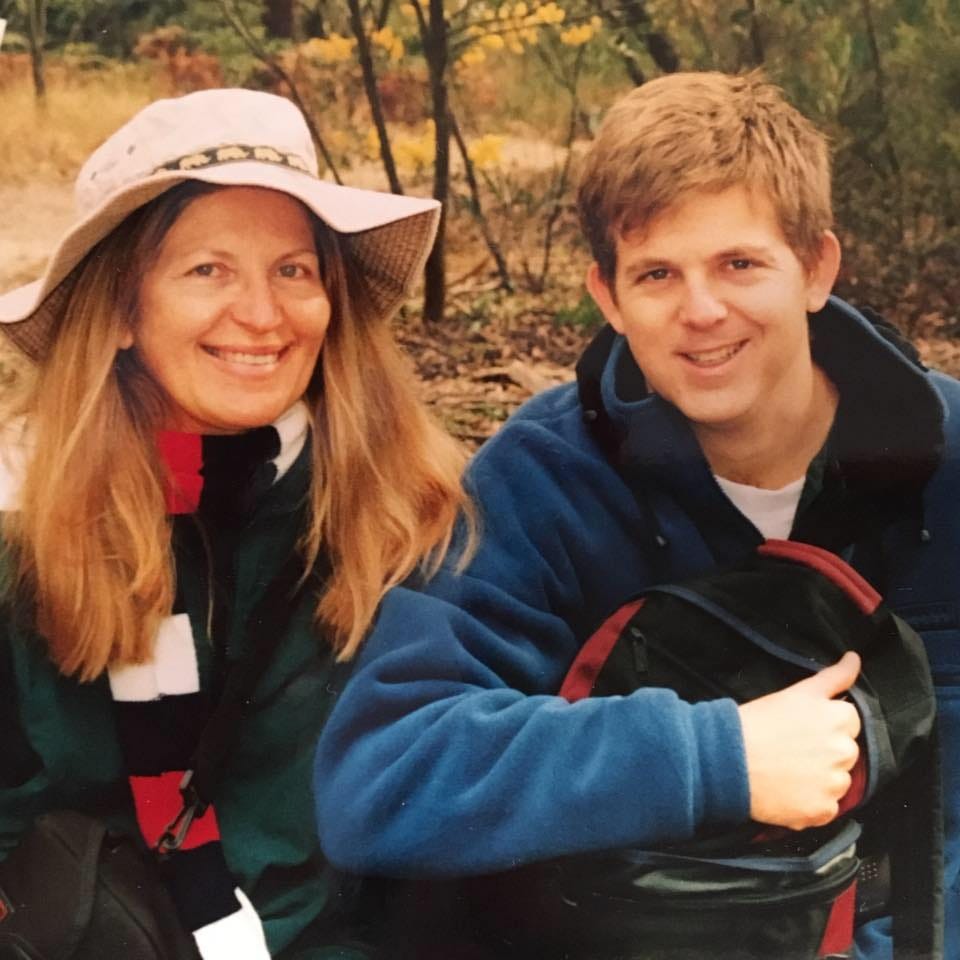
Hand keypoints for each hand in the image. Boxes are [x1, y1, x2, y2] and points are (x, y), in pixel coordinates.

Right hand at [738, 652, 861, 829]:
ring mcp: (834, 784)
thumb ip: (833, 677)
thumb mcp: (797, 692)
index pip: (849, 721)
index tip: (802, 728)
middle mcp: (843, 751)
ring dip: (820, 780)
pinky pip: (826, 808)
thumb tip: (855, 658)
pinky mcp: (822, 810)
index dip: (824, 723)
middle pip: (846, 752)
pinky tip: (788, 792)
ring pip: (838, 782)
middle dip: (826, 752)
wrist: (727, 760)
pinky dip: (811, 804)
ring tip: (787, 772)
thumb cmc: (757, 722)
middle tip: (792, 750)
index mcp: (839, 719)